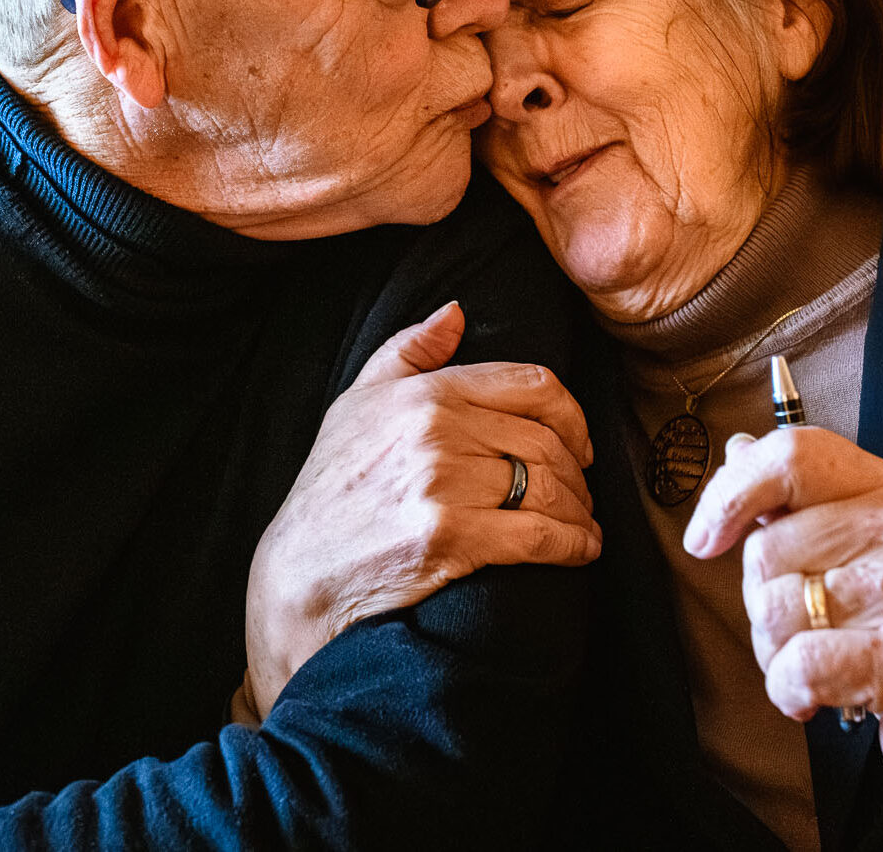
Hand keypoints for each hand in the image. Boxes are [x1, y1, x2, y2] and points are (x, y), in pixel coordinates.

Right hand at [244, 302, 599, 715]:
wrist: (300, 570)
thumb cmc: (331, 486)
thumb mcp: (358, 401)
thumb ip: (409, 349)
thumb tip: (457, 313)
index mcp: (427, 393)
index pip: (532, 386)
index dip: (572, 415)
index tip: (579, 442)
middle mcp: (439, 431)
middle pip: (547, 441)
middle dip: (577, 472)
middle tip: (581, 493)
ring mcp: (445, 485)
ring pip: (550, 488)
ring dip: (580, 511)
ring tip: (582, 525)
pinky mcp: (452, 538)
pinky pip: (538, 536)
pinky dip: (573, 544)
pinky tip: (581, 551)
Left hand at [685, 428, 882, 851]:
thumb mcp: (863, 554)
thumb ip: (800, 503)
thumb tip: (738, 448)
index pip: (791, 453)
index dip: (731, 491)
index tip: (704, 538)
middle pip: (767, 548)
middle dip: (760, 605)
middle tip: (803, 633)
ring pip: (775, 608)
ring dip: (775, 654)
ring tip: (818, 666)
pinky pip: (801, 662)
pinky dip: (790, 689)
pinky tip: (815, 699)